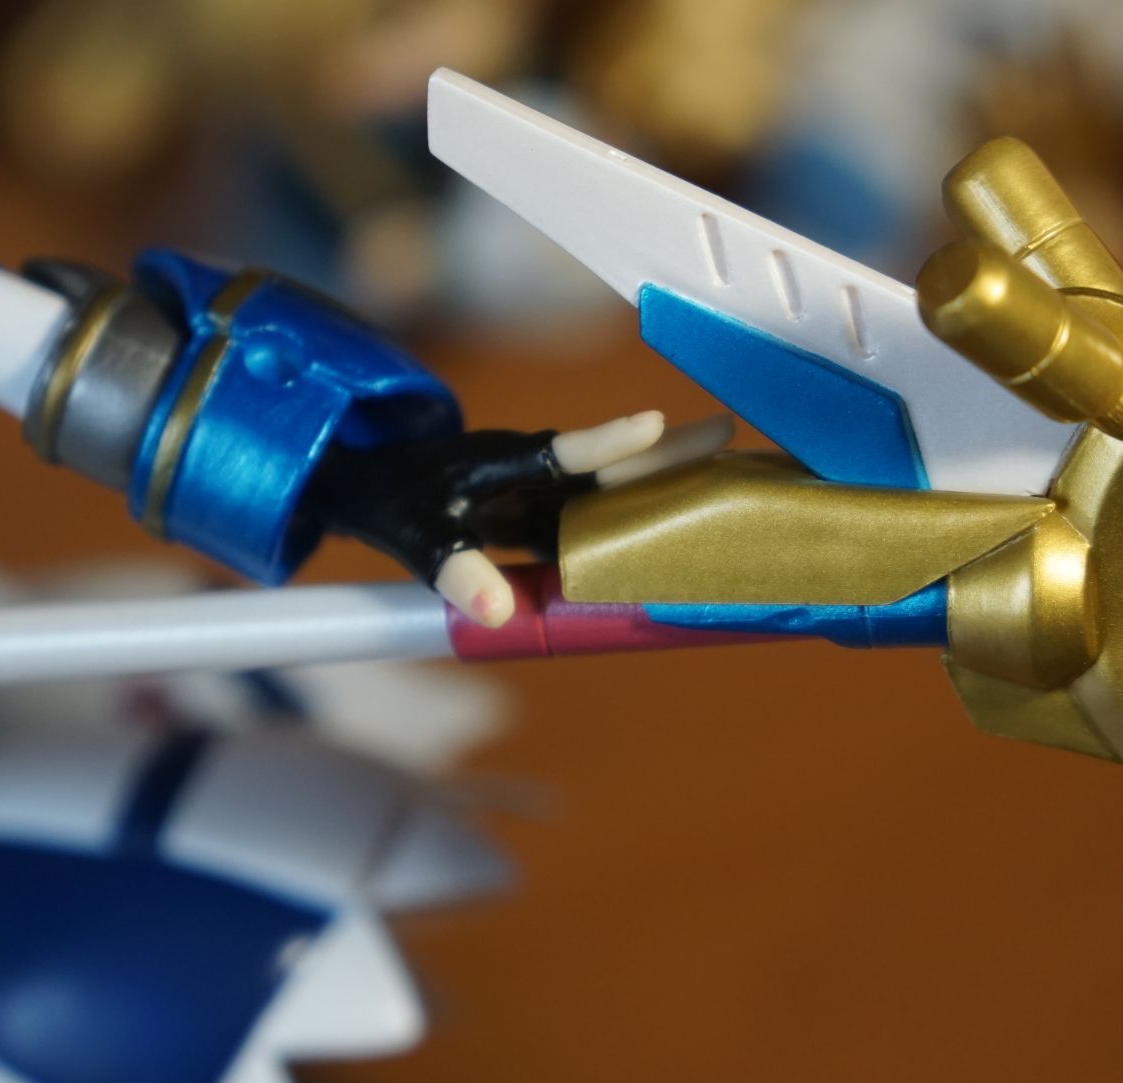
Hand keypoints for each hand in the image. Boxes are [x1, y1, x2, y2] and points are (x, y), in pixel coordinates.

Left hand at [309, 412, 731, 625]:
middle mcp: (537, 468)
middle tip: (729, 435)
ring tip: (737, 473)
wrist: (385, 480)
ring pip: (617, 485)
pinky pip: (606, 511)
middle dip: (668, 452)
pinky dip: (646, 513)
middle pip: (611, 464)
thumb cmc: (402, 504)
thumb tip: (497, 616)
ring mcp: (550, 485)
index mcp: (503, 465)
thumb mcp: (418, 543)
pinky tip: (692, 521)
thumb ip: (457, 574)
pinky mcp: (557, 504)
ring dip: (670, 479)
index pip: (560, 453)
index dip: (606, 442)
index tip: (653, 425)